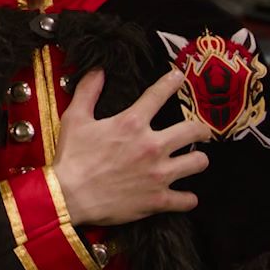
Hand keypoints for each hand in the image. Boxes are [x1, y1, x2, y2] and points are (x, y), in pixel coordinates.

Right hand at [52, 68, 211, 225]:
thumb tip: (98, 70)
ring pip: (198, 163)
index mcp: (131, 124)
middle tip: (200, 132)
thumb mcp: (74, 118)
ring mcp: (158, 174)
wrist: (69, 196)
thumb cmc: (72, 157)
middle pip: (193, 131)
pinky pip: (188, 200)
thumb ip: (88, 91)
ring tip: (193, 160)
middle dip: (201, 129)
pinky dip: (187, 198)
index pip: (158, 94)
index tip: (179, 77)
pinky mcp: (158, 199)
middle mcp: (152, 146)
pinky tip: (183, 195)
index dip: (171, 81)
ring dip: (197, 160)